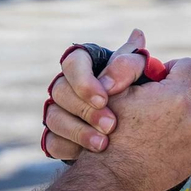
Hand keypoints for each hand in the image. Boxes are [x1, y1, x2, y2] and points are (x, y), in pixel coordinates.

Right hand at [43, 29, 151, 158]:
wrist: (135, 137)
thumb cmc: (137, 98)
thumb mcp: (138, 79)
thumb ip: (132, 62)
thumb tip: (138, 35)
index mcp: (85, 66)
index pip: (73, 62)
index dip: (84, 80)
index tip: (104, 98)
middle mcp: (67, 87)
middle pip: (59, 90)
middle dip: (85, 109)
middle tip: (111, 125)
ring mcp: (59, 111)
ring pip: (53, 117)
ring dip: (78, 131)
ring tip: (103, 144)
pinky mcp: (58, 136)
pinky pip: (52, 142)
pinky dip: (69, 148)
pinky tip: (88, 155)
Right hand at [88, 57, 190, 190]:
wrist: (112, 180)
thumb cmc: (108, 130)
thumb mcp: (114, 91)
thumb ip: (129, 60)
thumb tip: (139, 33)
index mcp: (178, 94)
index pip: (190, 65)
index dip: (172, 69)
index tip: (157, 81)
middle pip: (190, 93)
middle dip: (172, 96)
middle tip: (149, 108)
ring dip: (176, 119)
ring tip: (151, 130)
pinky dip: (179, 140)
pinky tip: (157, 147)